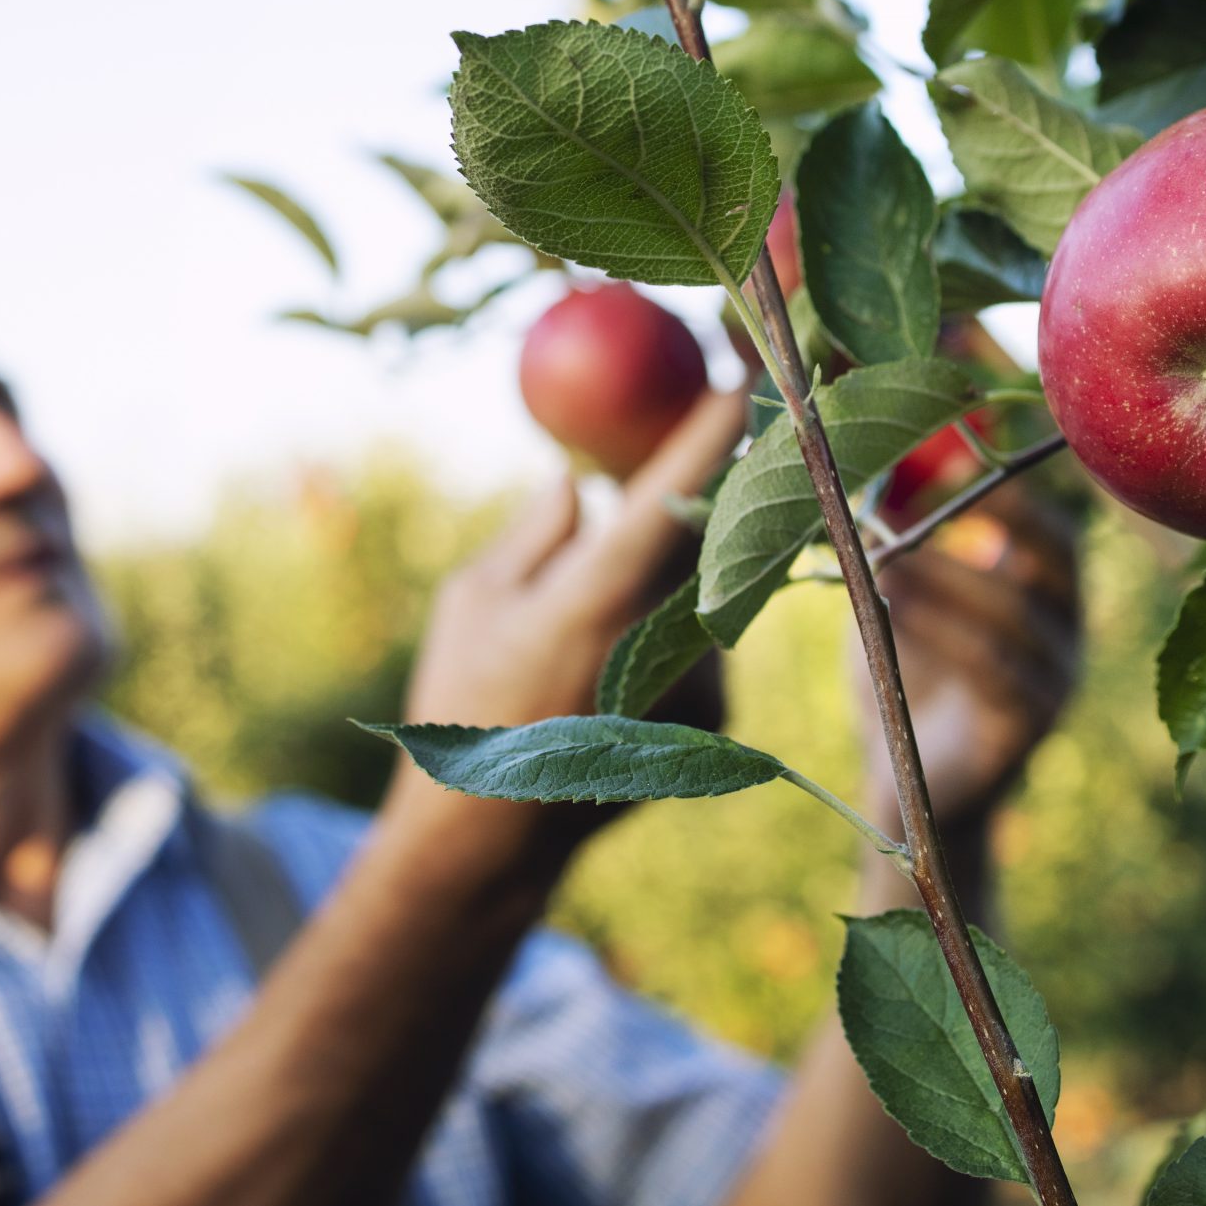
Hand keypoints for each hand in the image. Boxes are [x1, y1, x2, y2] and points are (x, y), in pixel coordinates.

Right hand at [388, 389, 748, 862]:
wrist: (496, 835)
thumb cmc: (466, 701)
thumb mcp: (473, 599)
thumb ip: (537, 532)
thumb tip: (581, 481)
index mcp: (601, 595)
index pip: (675, 489)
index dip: (714, 423)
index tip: (739, 369)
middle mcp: (666, 635)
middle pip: (711, 525)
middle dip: (708, 478)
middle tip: (693, 430)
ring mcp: (700, 678)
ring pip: (706, 581)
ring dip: (676, 565)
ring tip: (603, 606)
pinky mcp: (719, 712)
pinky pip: (705, 633)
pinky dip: (673, 622)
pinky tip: (615, 664)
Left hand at [851, 484, 1078, 831]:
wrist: (902, 782)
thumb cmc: (902, 677)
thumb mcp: (897, 602)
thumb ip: (896, 546)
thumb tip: (867, 473)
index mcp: (1044, 595)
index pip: (1057, 532)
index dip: (1016, 497)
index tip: (955, 469)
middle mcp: (1064, 634)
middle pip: (1053, 562)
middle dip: (990, 526)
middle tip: (923, 506)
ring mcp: (1054, 682)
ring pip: (1011, 615)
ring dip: (944, 581)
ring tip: (885, 561)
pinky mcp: (1027, 726)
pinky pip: (995, 670)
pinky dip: (941, 634)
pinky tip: (893, 614)